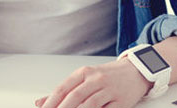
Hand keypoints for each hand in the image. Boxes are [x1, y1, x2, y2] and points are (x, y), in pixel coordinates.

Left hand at [35, 58, 150, 107]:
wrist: (136, 71)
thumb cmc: (108, 76)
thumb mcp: (85, 78)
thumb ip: (64, 91)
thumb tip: (40, 102)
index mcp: (84, 72)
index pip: (63, 88)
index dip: (51, 103)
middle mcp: (96, 79)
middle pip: (75, 97)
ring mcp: (109, 90)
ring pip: (90, 105)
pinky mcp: (121, 102)